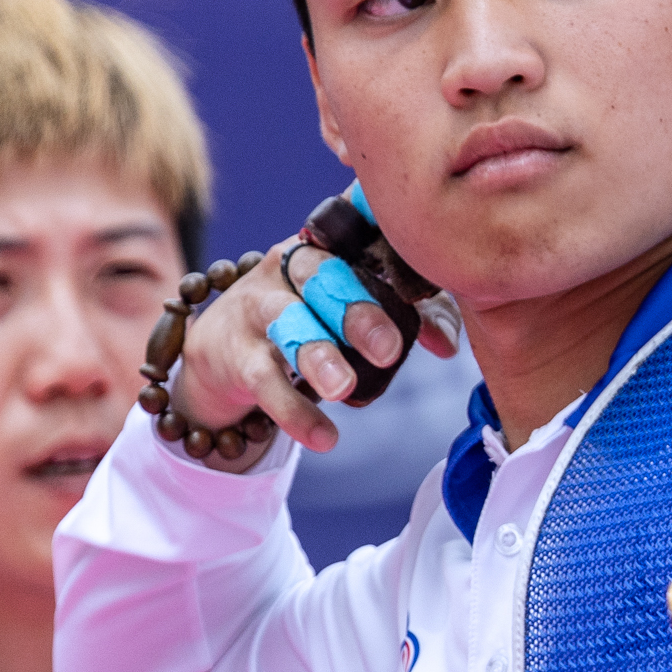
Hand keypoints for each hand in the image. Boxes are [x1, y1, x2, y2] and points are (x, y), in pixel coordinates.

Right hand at [167, 243, 460, 470]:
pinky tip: (324, 437)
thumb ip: (414, 314)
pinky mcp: (238, 352)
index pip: (358, 233)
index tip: (418, 266)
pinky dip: (295, 412)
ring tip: (345, 389)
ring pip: (287, 322)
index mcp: (330, 243)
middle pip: (321, 276)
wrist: (224, 346)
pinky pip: (266, 381)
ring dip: (316, 355)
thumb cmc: (314, 315)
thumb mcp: (357, 306)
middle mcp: (290, 264)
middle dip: (356, 311)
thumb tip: (447, 344)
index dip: (387, 245)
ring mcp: (258, 305)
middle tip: (389, 349)